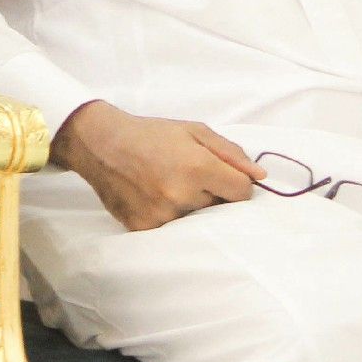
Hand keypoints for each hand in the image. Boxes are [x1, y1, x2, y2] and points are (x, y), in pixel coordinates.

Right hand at [50, 101, 266, 230]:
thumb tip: (260, 177)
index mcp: (198, 166)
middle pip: (220, 209)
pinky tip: (154, 197)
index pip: (242, 193)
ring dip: (191, 208)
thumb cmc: (151, 134)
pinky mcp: (145, 227)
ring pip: (197, 222)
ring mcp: (161, 215)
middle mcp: (181, 194)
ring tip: (169, 186)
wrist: (101, 144)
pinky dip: (169, 216)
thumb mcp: (195, 131)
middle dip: (212, 195)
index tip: (224, 178)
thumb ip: (231, 153)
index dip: (237, 184)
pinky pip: (172, 230)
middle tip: (189, 178)